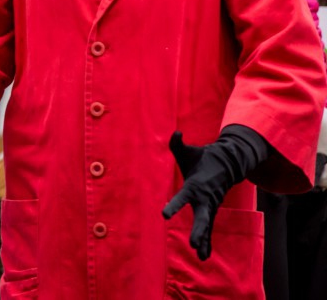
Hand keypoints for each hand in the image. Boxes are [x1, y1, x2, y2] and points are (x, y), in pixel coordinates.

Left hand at [162, 128, 265, 260]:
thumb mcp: (188, 150)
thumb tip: (176, 133)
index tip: (164, 214)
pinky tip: (204, 256)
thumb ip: (177, 143)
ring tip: (201, 256)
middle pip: (202, 217)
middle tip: (194, 244)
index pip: (183, 197)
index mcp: (195, 186)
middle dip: (199, 230)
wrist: (225, 163)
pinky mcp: (210, 210)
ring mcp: (210, 206)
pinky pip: (209, 228)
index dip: (174, 205)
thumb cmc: (201, 158)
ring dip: (205, 240)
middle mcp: (204, 198)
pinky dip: (207, 241)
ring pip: (207, 225)